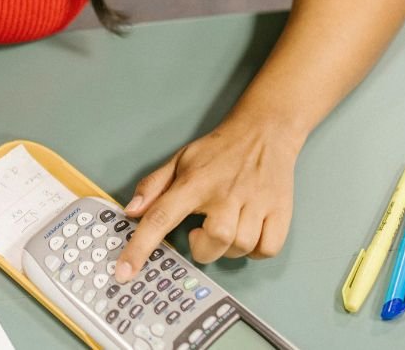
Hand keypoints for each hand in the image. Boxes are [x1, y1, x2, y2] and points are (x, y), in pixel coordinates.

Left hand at [114, 119, 302, 282]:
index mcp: (195, 183)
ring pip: (242, 247)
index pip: (160, 217)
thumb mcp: (179, 160)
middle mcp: (226, 193)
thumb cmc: (218, 151)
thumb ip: (153, 186)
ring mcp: (256, 202)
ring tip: (226, 227)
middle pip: (214, 241)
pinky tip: (249, 233)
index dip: (140, 248)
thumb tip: (131, 211)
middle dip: (203, 248)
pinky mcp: (280, 211)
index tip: (124, 272)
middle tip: (201, 232)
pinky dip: (257, 250)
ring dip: (229, 248)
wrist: (264, 131)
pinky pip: (267, 249)